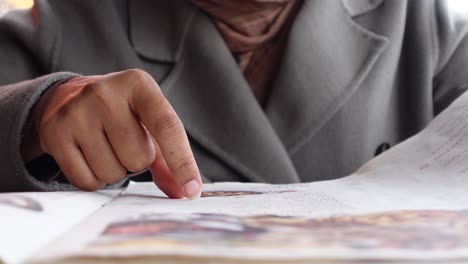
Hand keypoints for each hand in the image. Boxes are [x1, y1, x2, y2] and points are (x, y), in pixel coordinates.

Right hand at [30, 69, 200, 197]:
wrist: (69, 98)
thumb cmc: (121, 114)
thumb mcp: (148, 123)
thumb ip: (169, 158)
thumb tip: (185, 192)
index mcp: (138, 84)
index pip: (167, 126)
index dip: (182, 161)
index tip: (192, 190)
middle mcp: (105, 92)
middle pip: (138, 158)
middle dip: (137, 161)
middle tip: (124, 143)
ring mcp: (76, 111)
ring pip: (112, 173)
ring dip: (115, 171)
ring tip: (106, 147)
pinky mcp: (55, 132)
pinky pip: (86, 181)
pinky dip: (94, 179)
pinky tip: (89, 156)